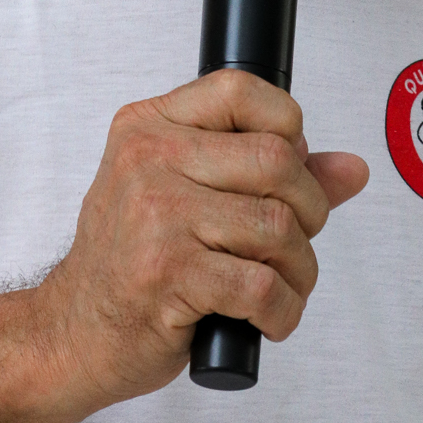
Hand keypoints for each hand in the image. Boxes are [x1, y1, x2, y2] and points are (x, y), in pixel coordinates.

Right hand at [32, 71, 368, 409]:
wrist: (71, 332)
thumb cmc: (132, 260)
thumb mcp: (184, 194)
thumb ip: (266, 174)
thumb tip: (352, 168)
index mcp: (150, 125)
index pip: (241, 90)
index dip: (287, 127)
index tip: (288, 171)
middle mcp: (149, 158)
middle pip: (276, 160)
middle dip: (309, 210)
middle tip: (294, 242)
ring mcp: (157, 215)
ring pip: (278, 226)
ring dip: (300, 269)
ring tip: (282, 286)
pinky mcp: (169, 274)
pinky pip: (263, 286)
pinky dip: (283, 310)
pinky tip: (268, 318)